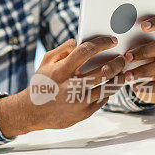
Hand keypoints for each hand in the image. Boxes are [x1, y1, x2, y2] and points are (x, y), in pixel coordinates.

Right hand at [0, 37, 125, 136]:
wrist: (31, 112)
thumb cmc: (41, 84)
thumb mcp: (45, 63)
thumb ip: (63, 50)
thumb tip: (80, 41)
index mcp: (60, 71)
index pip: (86, 51)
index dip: (102, 43)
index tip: (112, 40)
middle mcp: (71, 87)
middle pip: (104, 71)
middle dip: (118, 62)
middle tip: (122, 58)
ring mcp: (79, 102)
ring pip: (109, 87)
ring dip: (119, 77)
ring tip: (122, 72)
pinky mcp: (84, 114)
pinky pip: (103, 99)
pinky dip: (108, 91)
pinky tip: (109, 85)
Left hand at [123, 15, 154, 103]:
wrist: (145, 86)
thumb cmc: (135, 64)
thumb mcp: (131, 52)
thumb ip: (126, 44)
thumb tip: (108, 39)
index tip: (143, 26)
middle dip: (145, 50)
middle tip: (127, 56)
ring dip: (144, 69)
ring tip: (127, 76)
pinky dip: (149, 86)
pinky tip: (136, 87)